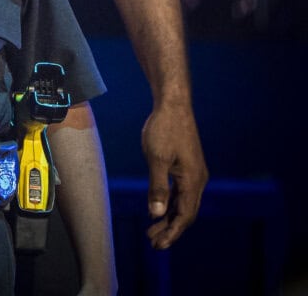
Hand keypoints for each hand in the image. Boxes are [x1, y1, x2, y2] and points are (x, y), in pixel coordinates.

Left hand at [142, 101, 207, 248]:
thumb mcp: (156, 158)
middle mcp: (198, 179)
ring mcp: (195, 172)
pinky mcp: (189, 166)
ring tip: (153, 230)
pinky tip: (159, 208)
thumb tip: (156, 214)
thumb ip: (157, 187)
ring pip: (184, 203)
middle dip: (170, 229)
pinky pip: (182, 192)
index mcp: (193, 180)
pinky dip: (171, 203)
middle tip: (152, 242)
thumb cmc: (164, 128)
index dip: (172, 232)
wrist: (174, 104)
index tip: (158, 245)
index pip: (184, 216)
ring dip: (169, 217)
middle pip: (186, 213)